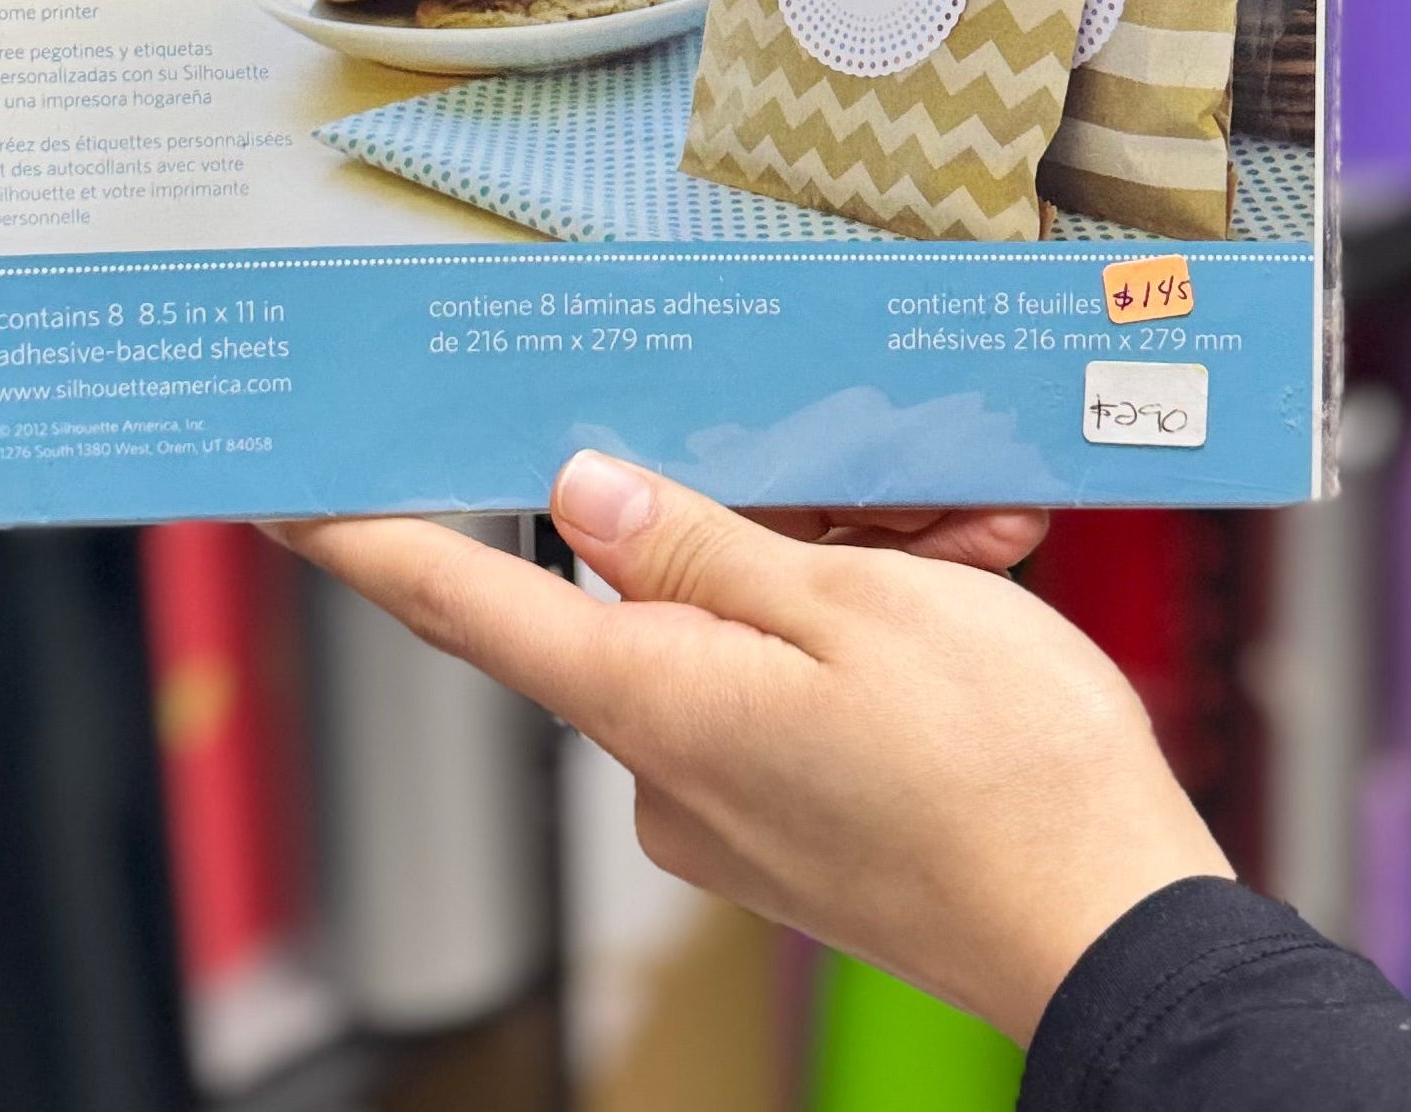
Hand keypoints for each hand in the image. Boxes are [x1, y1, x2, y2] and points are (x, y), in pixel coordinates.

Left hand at [274, 452, 1227, 1044]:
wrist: (1117, 935)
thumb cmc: (1006, 774)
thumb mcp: (858, 606)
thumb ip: (705, 547)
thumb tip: (584, 496)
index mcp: (656, 702)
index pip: (467, 606)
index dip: (372, 540)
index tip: (292, 495)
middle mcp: (666, 769)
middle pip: (642, 592)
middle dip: (751, 508)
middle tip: (882, 476)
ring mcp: (728, 807)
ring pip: (737, 627)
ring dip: (838, 565)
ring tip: (963, 543)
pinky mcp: (788, 823)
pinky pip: (786, 687)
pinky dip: (861, 631)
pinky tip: (956, 589)